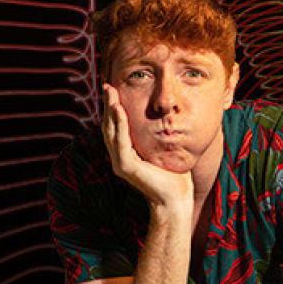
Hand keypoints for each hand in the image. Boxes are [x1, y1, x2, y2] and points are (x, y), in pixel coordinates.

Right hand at [100, 82, 194, 210]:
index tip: (112, 89)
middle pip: (109, 126)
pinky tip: (119, 111)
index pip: (115, 126)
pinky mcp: (126, 167)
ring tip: (110, 94)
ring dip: (110, 111)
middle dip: (108, 105)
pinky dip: (120, 125)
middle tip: (107, 86)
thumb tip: (168, 115)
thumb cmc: (173, 175)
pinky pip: (121, 142)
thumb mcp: (164, 149)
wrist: (175, 197)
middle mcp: (119, 157)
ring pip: (111, 132)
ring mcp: (120, 163)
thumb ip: (159, 135)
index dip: (112, 108)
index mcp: (126, 153)